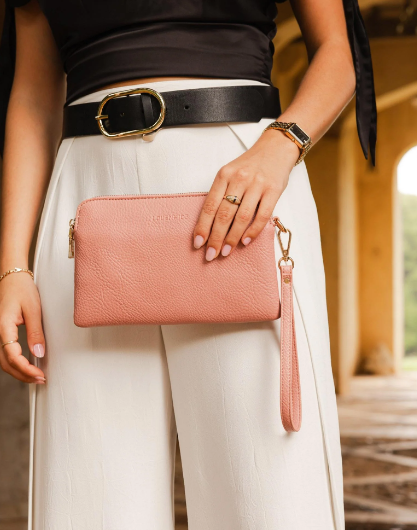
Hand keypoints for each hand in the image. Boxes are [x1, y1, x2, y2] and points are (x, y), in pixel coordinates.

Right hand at [0, 272, 45, 383]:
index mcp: (3, 327)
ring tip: (35, 376)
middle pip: (5, 363)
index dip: (25, 369)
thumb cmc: (22, 289)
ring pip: (3, 360)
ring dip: (18, 371)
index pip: (12, 356)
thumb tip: (38, 353)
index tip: (39, 374)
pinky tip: (27, 366)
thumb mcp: (34, 310)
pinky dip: (15, 362)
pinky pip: (5, 352)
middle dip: (22, 375)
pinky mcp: (2, 333)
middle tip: (40, 379)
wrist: (12, 277)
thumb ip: (36, 333)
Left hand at [193, 129, 299, 259]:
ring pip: (242, 217)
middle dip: (216, 237)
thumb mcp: (230, 173)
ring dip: (232, 237)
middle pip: (224, 214)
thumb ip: (221, 194)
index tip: (198, 243)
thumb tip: (211, 225)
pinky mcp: (274, 190)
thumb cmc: (250, 165)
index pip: (210, 206)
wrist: (276, 148)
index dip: (203, 226)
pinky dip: (253, 231)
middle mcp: (239, 179)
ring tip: (226, 251)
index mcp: (224, 175)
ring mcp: (257, 184)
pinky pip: (262, 215)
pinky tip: (245, 241)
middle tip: (211, 254)